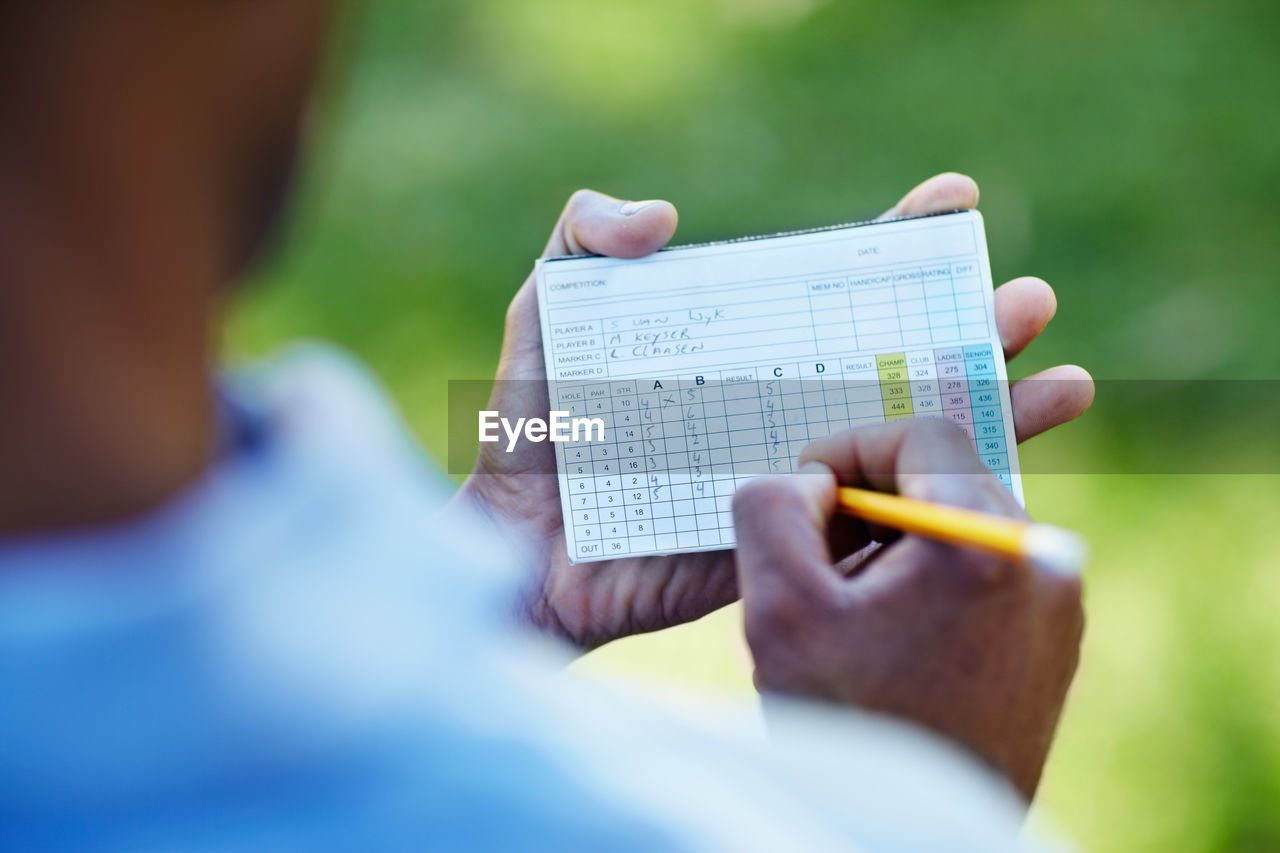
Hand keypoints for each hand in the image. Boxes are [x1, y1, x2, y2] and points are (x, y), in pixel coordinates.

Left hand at [456, 174, 1093, 650]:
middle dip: (972, 328)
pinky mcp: (793, 544)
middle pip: (896, 357)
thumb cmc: (528, 433)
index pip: (831, 285)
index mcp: (737, 347)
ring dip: (993, 412)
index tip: (952, 203)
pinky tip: (1005, 489)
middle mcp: (779, 404)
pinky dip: (943, 508)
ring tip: (1064, 381)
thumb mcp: (545, 318)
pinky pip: (878, 526)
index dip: (894, 244)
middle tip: (1030, 301)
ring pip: (910, 440)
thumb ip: (580, 245)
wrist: (514, 551)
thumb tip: (662, 218)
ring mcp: (794, 475)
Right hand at [732, 419, 1083, 799]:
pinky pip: (990, 568)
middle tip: (821, 549)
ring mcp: (1060, 603)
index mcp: (986, 544)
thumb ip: (773, 508)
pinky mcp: (1056, 639)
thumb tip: (809, 479)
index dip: (852, 448)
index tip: (809, 492)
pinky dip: (935, 576)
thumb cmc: (850, 724)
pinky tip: (892, 629)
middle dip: (874, 498)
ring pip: (965, 522)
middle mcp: (1045, 563)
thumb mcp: (778, 609)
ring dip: (902, 540)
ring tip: (853, 600)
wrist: (915, 840)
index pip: (923, 432)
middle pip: (948, 475)